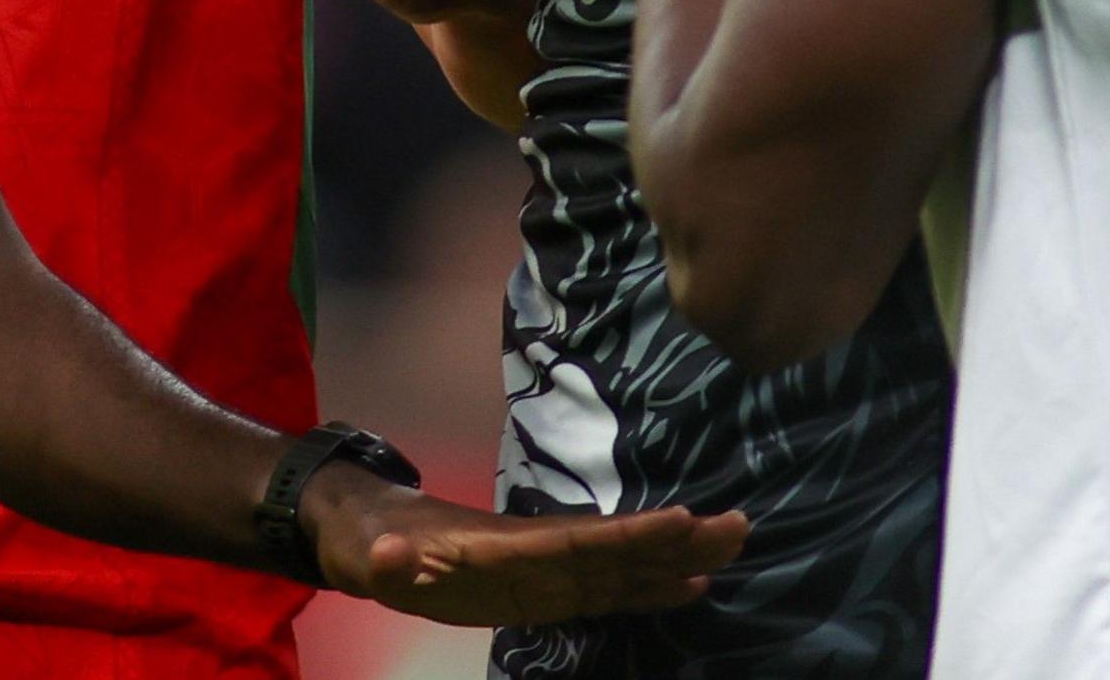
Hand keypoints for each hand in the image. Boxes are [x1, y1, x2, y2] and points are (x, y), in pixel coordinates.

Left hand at [306, 461, 747, 626]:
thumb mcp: (373, 559)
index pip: (577, 541)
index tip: (680, 520)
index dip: (626, 536)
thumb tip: (393, 560)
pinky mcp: (548, 590)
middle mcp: (540, 554)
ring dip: (675, 558)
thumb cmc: (374, 546)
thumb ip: (390, 564)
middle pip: (617, 547)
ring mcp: (549, 570)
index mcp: (506, 547)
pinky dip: (649, 588)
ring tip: (733, 545)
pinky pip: (609, 590)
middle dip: (673, 539)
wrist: (373, 535)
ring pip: (623, 565)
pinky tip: (690, 586)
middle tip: (736, 526)